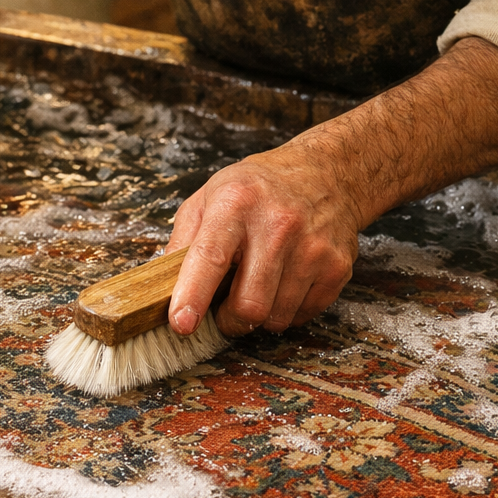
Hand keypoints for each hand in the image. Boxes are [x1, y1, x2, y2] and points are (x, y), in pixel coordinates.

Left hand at [166, 147, 362, 336]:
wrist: (326, 174)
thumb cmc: (258, 190)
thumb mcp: (208, 198)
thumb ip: (182, 241)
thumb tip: (161, 287)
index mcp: (236, 204)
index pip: (210, 257)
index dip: (193, 295)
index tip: (182, 323)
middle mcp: (278, 224)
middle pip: (248, 304)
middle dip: (229, 320)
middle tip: (224, 309)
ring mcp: (312, 247)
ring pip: (276, 317)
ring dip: (259, 316)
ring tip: (257, 286)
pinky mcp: (336, 266)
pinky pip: (302, 315)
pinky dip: (287, 311)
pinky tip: (284, 283)